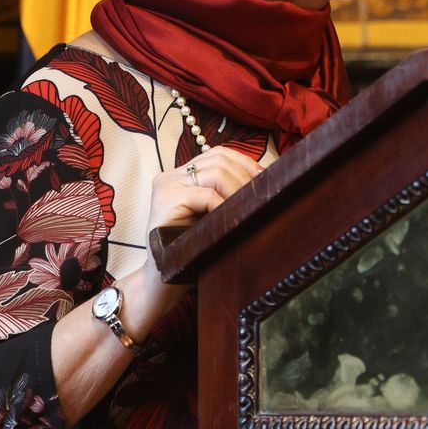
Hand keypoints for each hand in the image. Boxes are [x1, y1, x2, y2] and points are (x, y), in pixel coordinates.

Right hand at [146, 146, 264, 244]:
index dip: (244, 162)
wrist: (164, 276)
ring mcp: (166, 186)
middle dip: (244, 177)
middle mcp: (171, 175)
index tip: (263, 178)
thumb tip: (262, 178)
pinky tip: (228, 218)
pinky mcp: (166, 200)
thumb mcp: (212, 213)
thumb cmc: (192, 246)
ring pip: (215, 173)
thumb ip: (225, 192)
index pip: (218, 153)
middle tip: (258, 197)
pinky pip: (204, 195)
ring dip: (237, 190)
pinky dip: (222, 205)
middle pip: (218, 160)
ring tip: (246, 208)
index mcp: (182, 174)